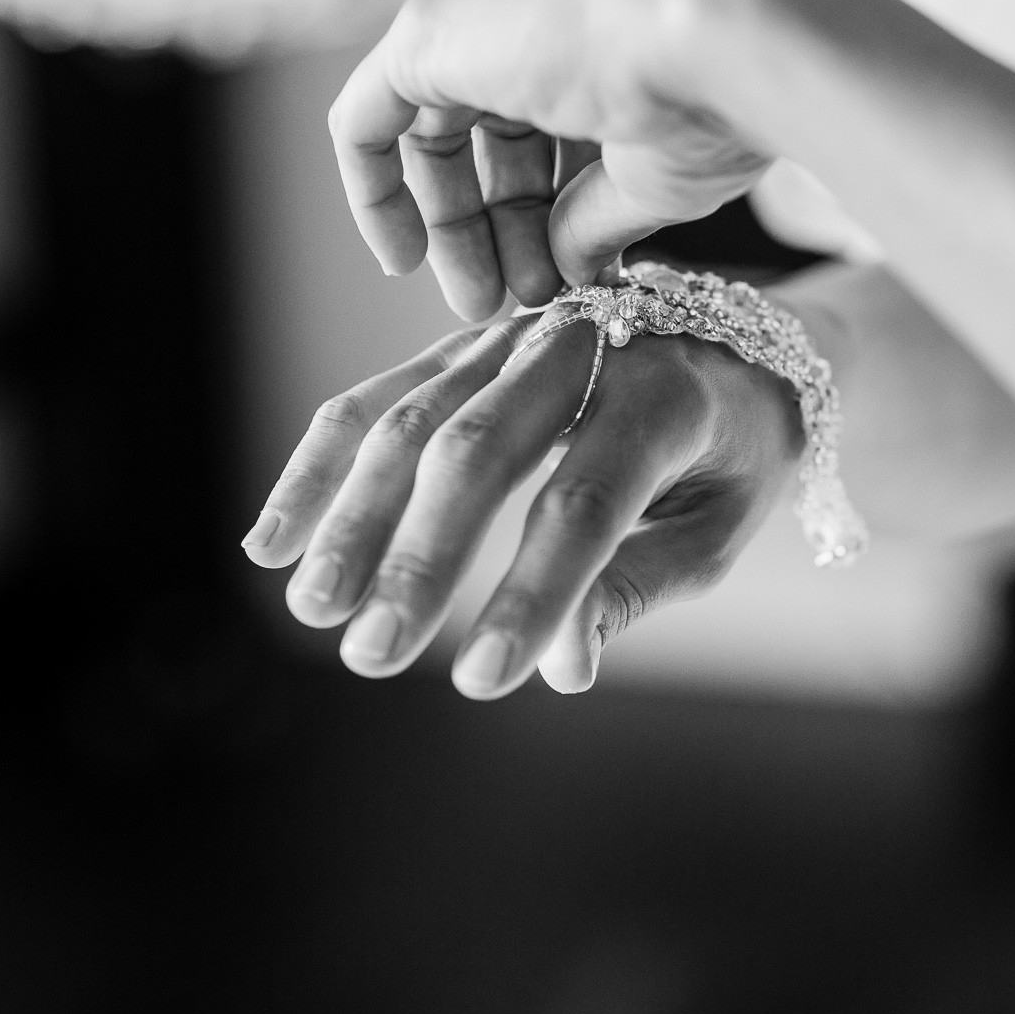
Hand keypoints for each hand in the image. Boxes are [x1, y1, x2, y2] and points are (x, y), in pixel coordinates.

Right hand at [241, 311, 802, 696]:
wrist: (741, 334)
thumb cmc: (736, 449)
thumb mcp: (721, 523)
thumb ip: (639, 585)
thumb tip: (560, 668)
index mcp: (666, 395)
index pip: (585, 501)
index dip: (531, 592)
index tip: (485, 679)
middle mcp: (581, 344)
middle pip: (479, 448)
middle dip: (418, 557)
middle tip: (374, 656)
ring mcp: (510, 336)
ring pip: (409, 417)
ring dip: (351, 518)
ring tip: (313, 609)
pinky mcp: (460, 347)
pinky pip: (376, 400)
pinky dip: (320, 469)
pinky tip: (272, 543)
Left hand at [329, 0, 791, 318]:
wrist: (726, 35)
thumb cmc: (717, 99)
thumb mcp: (655, 175)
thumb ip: (596, 216)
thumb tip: (567, 267)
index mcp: (595, 10)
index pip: (547, 114)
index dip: (545, 201)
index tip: (554, 271)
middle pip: (489, 124)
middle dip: (501, 224)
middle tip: (519, 299)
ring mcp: (479, 6)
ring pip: (437, 128)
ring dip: (460, 225)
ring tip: (492, 301)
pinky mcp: (428, 32)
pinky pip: (367, 117)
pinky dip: (376, 190)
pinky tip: (401, 258)